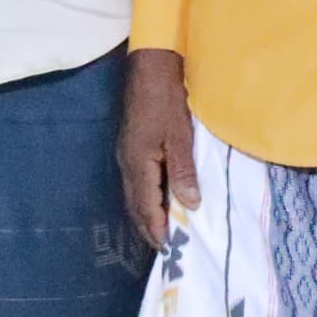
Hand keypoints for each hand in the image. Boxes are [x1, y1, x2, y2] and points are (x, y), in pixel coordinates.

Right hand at [118, 48, 199, 248]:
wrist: (150, 67)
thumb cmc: (166, 99)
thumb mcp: (180, 135)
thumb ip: (183, 171)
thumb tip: (189, 204)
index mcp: (137, 163)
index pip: (145, 206)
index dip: (156, 228)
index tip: (168, 249)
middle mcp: (127, 163)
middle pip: (135, 205)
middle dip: (148, 227)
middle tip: (165, 248)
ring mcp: (127, 154)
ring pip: (134, 194)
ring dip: (146, 214)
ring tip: (163, 230)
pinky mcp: (132, 146)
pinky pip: (137, 182)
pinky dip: (146, 197)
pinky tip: (159, 199)